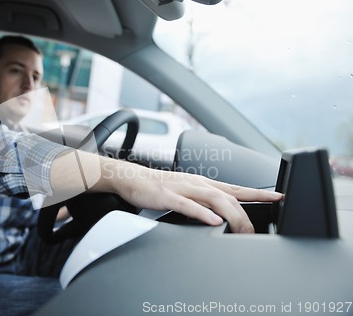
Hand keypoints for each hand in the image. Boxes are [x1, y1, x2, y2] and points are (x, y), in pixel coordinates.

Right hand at [102, 159, 281, 232]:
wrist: (132, 177)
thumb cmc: (159, 187)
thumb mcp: (186, 193)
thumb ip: (203, 203)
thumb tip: (220, 217)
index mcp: (203, 183)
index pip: (237, 188)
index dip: (259, 193)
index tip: (278, 197)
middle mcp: (197, 183)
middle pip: (230, 197)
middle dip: (247, 214)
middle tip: (256, 232)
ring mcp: (183, 188)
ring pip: (214, 199)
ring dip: (231, 215)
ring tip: (242, 230)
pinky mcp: (167, 195)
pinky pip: (188, 205)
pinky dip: (203, 213)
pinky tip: (213, 221)